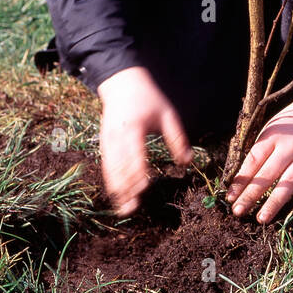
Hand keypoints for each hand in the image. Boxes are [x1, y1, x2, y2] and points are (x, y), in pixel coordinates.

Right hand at [97, 66, 192, 214]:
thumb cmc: (149, 99)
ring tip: (125, 208)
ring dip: (117, 189)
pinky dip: (111, 181)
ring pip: (110, 169)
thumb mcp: (168, 114)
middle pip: (120, 166)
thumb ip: (178, 138)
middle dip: (126, 188)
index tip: (144, 187)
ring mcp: (108, 139)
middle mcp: (118, 135)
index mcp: (135, 127)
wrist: (122, 83)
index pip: (135, 153)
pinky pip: (106, 165)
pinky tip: (117, 195)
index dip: (138, 171)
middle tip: (134, 207)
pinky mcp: (104, 142)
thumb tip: (188, 162)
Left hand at [225, 93, 292, 223]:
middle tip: (238, 212)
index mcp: (272, 137)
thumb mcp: (271, 129)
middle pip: (267, 175)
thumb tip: (240, 176)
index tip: (230, 197)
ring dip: (274, 204)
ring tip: (262, 219)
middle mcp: (288, 148)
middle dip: (251, 195)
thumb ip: (259, 149)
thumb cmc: (291, 123)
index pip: (252, 162)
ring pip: (288, 185)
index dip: (240, 181)